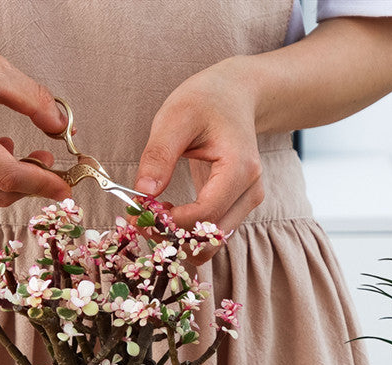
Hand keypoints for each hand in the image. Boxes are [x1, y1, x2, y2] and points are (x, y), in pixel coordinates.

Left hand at [134, 57, 264, 257]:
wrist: (235, 96)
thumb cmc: (206, 100)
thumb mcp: (176, 117)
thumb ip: (159, 155)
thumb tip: (143, 193)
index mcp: (240, 168)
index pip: (206, 212)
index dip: (172, 221)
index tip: (140, 213)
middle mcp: (251, 191)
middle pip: (211, 235)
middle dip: (174, 237)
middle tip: (141, 220)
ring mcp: (248, 203)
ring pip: (212, 242)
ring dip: (180, 239)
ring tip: (153, 217)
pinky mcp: (239, 208)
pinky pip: (212, 233)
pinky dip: (188, 233)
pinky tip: (167, 215)